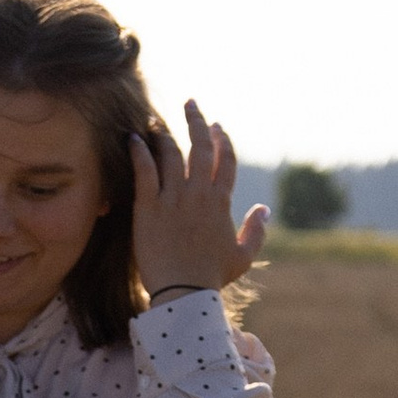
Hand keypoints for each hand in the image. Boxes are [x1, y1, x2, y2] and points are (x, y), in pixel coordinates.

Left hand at [129, 99, 268, 300]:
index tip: (217, 126)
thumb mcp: (243, 256)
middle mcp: (198, 194)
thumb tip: (264, 209)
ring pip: (171, 154)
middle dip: (196, 121)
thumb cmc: (212, 278)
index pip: (224, 160)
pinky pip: (144, 172)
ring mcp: (173, 199)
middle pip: (200, 147)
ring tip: (157, 121)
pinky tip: (134, 138)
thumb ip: (255, 230)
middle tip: (190, 104)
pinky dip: (139, 152)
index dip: (222, 140)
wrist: (183, 293)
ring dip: (165, 133)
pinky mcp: (148, 208)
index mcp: (221, 202)